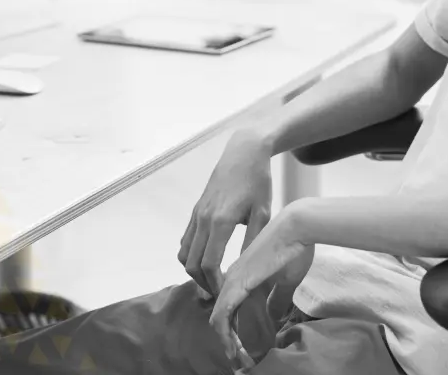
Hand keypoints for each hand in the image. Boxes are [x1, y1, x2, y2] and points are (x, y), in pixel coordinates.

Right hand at [178, 128, 272, 295]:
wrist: (243, 152)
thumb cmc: (258, 181)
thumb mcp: (263, 212)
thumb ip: (253, 240)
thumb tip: (247, 269)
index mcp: (221, 220)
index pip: (209, 263)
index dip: (215, 284)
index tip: (225, 294)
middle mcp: (203, 218)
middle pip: (191, 263)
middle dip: (203, 283)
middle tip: (218, 294)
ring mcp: (196, 214)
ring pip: (183, 253)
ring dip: (194, 272)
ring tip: (211, 281)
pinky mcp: (195, 210)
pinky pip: (185, 240)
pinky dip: (190, 256)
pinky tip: (207, 261)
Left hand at [209, 207, 313, 367]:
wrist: (297, 227)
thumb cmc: (295, 249)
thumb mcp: (287, 282)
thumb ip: (278, 300)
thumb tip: (274, 318)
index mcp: (242, 279)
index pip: (231, 312)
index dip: (235, 334)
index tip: (246, 353)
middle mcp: (232, 280)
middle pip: (221, 318)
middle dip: (230, 343)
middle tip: (242, 362)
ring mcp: (232, 280)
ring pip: (218, 319)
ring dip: (227, 342)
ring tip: (240, 360)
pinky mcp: (237, 283)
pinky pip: (222, 314)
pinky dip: (226, 333)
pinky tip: (234, 346)